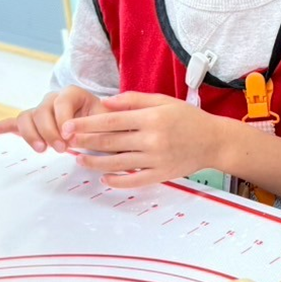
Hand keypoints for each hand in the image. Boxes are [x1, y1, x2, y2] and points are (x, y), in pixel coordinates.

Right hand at [0, 86, 103, 153]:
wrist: (102, 129)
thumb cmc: (106, 125)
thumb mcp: (109, 122)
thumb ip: (97, 125)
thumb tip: (76, 133)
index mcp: (73, 94)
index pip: (61, 101)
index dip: (64, 120)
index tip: (71, 137)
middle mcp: (53, 99)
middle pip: (41, 111)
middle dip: (49, 131)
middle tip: (63, 149)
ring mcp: (40, 111)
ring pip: (27, 118)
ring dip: (32, 135)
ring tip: (43, 150)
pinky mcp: (32, 124)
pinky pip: (13, 124)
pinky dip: (0, 128)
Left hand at [59, 92, 234, 186]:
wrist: (213, 141)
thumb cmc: (188, 119)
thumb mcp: (163, 101)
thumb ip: (134, 100)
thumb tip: (107, 102)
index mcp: (152, 118)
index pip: (111, 121)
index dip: (87, 124)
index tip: (69, 126)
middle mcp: (153, 139)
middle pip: (110, 142)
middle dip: (85, 142)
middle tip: (67, 142)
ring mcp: (156, 159)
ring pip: (117, 163)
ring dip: (95, 162)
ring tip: (79, 159)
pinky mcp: (161, 174)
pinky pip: (134, 181)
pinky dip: (117, 181)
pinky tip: (104, 177)